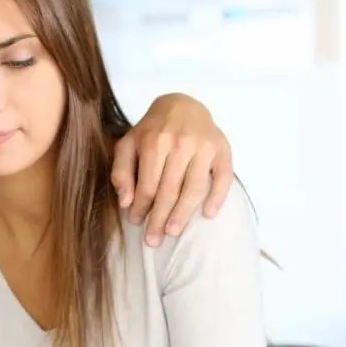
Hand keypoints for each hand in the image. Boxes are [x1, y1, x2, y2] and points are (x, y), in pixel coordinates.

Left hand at [111, 93, 233, 246]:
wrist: (182, 105)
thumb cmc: (151, 131)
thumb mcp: (128, 145)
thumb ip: (121, 171)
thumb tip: (125, 202)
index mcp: (154, 142)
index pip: (148, 185)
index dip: (141, 207)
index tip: (136, 223)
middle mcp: (180, 143)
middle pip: (170, 190)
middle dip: (160, 219)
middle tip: (153, 240)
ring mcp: (204, 146)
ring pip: (194, 188)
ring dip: (183, 214)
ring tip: (173, 232)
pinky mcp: (223, 149)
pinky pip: (224, 177)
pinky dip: (217, 197)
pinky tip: (208, 214)